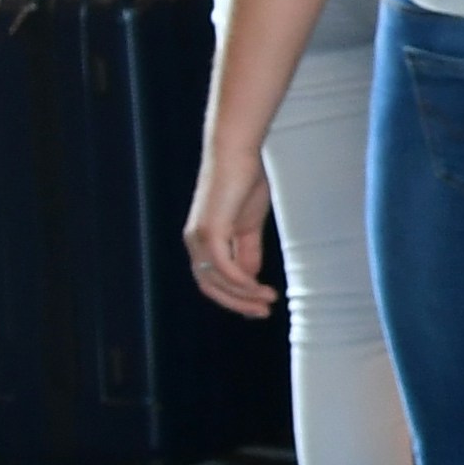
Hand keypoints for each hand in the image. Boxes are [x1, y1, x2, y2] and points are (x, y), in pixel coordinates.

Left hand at [182, 144, 276, 318]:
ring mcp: (199, 238)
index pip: (213, 279)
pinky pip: (223, 268)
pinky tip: (259, 286)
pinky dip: (241, 281)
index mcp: (202, 240)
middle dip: (237, 303)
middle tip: (264, 312)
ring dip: (243, 295)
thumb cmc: (244, 180)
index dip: (235, 296)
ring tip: (269, 300)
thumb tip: (249, 277)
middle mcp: (194, 243)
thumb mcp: (249, 223)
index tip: (261, 305)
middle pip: (210, 287)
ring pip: (216, 281)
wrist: (237, 152)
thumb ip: (247, 250)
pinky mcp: (209, 232)